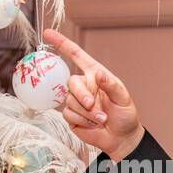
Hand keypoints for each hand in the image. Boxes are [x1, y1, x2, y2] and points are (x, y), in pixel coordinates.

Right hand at [43, 27, 144, 159]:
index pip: (76, 55)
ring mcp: (75, 101)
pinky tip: (92, 124)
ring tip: (101, 119)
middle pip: (71, 82)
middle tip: (92, 104)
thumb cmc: (124, 115)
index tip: (48, 33)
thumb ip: (110, 84)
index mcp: (95, 75)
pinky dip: (82, 120)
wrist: (121, 138)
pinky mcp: (71, 116)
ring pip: (69, 101)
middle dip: (81, 95)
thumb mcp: (123, 98)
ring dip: (86, 112)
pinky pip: (68, 114)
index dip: (62, 44)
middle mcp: (83, 86)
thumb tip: (98, 74)